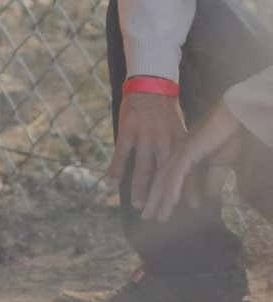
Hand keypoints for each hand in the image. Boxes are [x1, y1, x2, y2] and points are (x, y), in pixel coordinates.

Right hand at [106, 89, 185, 204]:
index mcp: (179, 141)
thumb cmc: (165, 111)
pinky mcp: (128, 131)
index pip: (185, 169)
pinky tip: (111, 183)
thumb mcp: (180, 128)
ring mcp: (145, 136)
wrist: (150, 86)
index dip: (187, 188)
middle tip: (159, 214)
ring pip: (143, 168)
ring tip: (137, 205)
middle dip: (162, 196)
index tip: (190, 207)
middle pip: (165, 174)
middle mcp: (164, 141)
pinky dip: (116, 169)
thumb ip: (181, 149)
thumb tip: (186, 171)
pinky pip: (121, 153)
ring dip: (140, 188)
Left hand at [140, 103, 244, 221]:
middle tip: (147, 218)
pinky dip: (172, 189)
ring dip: (159, 199)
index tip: (158, 210)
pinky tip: (169, 203)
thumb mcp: (220, 163)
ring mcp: (179, 151)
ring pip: (164, 179)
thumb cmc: (228, 134)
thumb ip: (212, 179)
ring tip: (154, 217)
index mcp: (180, 155)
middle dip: (154, 200)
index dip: (162, 195)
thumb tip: (208, 197)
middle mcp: (175, 153)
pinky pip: (176, 174)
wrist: (232, 115)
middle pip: (161, 180)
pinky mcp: (187, 151)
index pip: (168, 178)